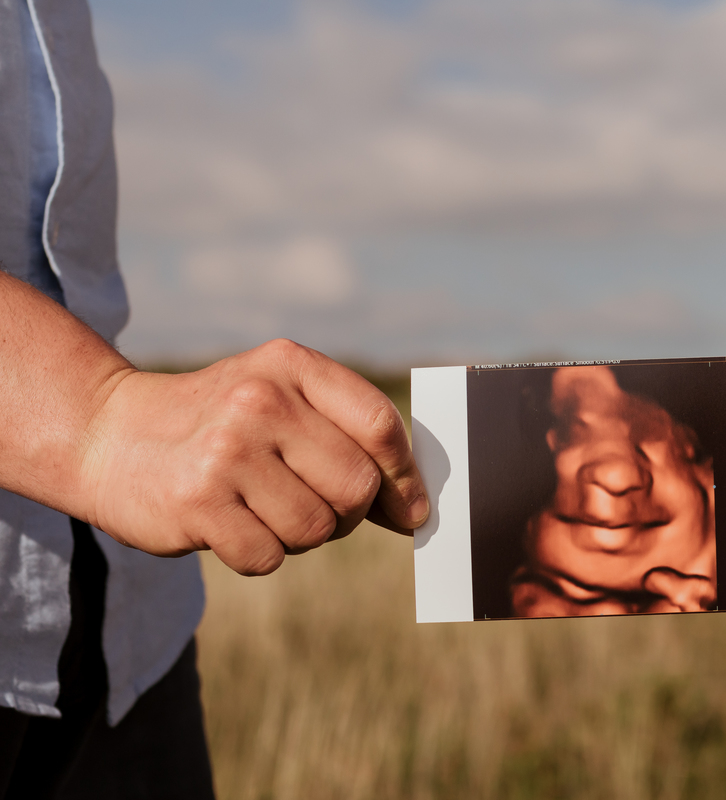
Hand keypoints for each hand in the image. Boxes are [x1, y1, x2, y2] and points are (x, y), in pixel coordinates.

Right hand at [78, 339, 427, 574]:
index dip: (406, 475)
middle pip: (358, 487)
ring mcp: (226, 452)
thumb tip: (415, 506)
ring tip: (263, 508)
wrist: (109, 434)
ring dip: (301, 535)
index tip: (411, 507)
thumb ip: (348, 435)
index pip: (379, 424)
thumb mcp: (281, 398)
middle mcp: (259, 401)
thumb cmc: (220, 423)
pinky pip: (268, 557)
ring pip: (317, 529)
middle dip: (350, 513)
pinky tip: (231, 525)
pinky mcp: (196, 503)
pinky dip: (258, 553)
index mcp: (290, 366)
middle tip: (318, 508)